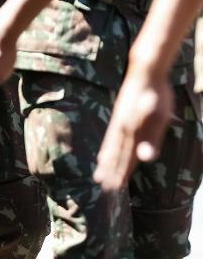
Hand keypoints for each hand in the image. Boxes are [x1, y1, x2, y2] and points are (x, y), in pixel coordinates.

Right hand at [93, 71, 173, 190]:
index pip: (127, 158)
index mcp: (132, 133)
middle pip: (116, 156)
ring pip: (110, 149)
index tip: (115, 187)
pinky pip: (109, 139)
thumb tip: (146, 159)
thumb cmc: (157, 93)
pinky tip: (102, 156)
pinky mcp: (118, 118)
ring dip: (105, 164)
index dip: (122, 173)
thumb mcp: (160, 117)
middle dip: (111, 172)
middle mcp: (122, 130)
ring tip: (98, 176)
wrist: (145, 69)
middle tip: (105, 189)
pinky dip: (105, 150)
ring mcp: (118, 124)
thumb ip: (152, 140)